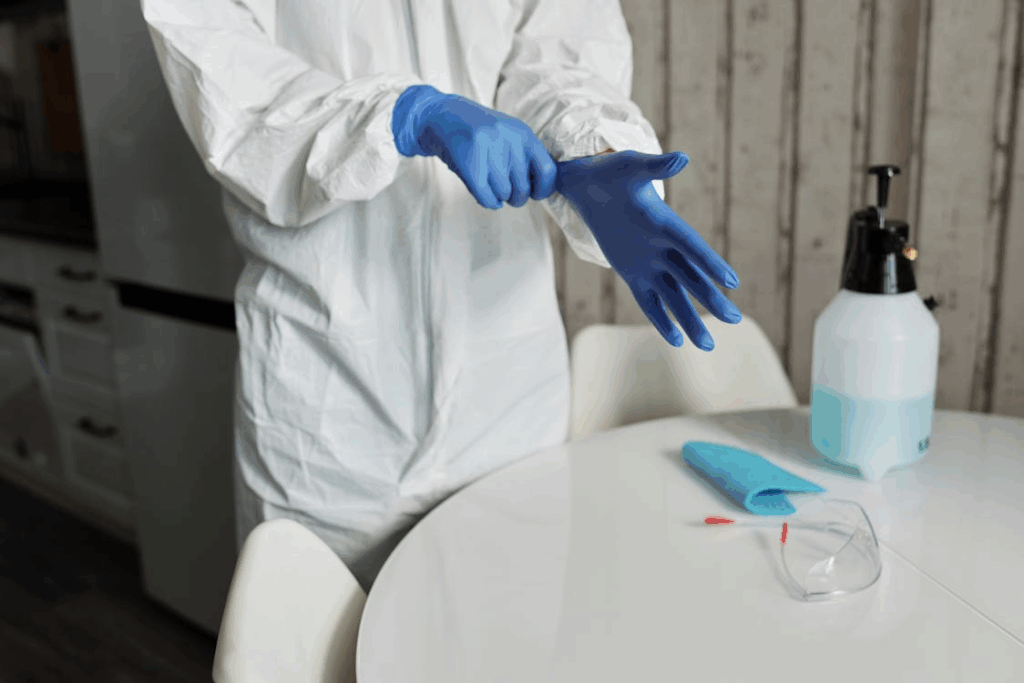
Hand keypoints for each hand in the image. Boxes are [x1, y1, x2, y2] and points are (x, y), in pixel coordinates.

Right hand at [392, 85, 556, 208]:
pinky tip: (483, 192)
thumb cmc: (479, 133)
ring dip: (498, 196)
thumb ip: (526, 158)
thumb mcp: (508, 136)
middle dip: (515, 197)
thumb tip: (542, 190)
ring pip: (504, 195)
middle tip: (504, 189)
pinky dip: (487, 201)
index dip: (543, 189)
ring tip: (489, 182)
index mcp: (523, 133)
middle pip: (523, 189)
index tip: (534, 194)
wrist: (441, 116)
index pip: (548, 171)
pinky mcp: (470, 163)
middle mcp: (509, 140)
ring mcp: (488, 150)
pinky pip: (487, 198)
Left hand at [555, 150, 741, 349]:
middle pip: (691, 278)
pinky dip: (660, 319)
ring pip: (674, 296)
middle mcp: (663, 246)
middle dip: (711, 299)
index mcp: (666, 223)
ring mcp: (649, 262)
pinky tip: (675, 340)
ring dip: (690, 320)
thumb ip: (655, 167)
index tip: (731, 281)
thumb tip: (681, 158)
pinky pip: (648, 301)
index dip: (710, 263)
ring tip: (707, 346)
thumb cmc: (611, 172)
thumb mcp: (630, 167)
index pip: (692, 247)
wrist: (588, 185)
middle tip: (734, 319)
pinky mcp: (632, 273)